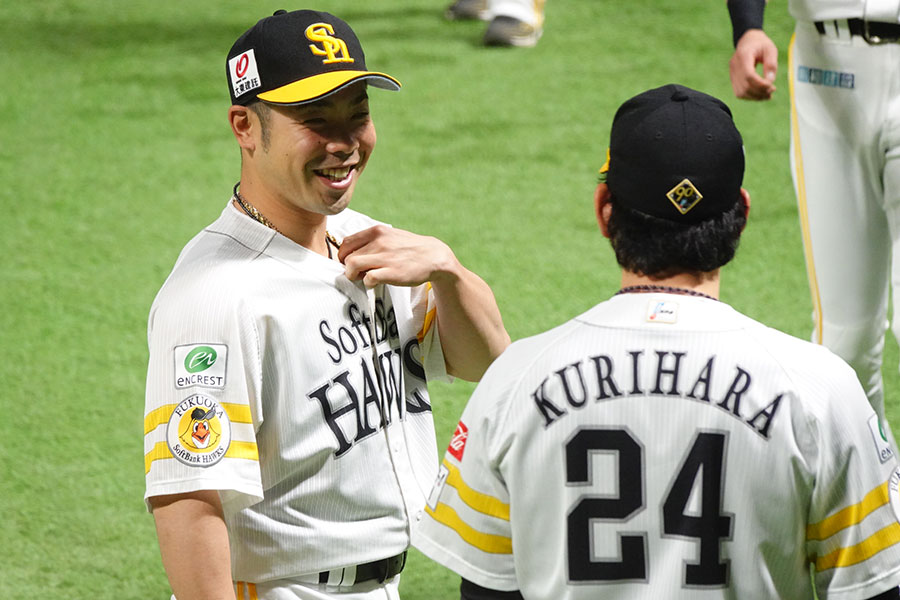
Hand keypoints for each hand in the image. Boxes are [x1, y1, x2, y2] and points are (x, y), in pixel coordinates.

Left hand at [339, 225, 458, 287]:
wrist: (434, 256)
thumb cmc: (410, 248)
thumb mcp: (390, 236)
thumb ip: (372, 241)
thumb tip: (352, 253)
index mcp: (377, 231)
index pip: (346, 243)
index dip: (344, 256)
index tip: (351, 263)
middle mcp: (379, 242)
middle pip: (347, 257)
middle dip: (349, 268)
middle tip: (359, 273)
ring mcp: (385, 257)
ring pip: (352, 266)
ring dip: (353, 276)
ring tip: (364, 278)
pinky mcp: (392, 272)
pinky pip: (368, 278)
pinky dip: (367, 283)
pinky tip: (376, 282)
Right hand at [729, 29, 777, 100]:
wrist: (748, 40)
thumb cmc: (761, 44)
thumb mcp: (770, 49)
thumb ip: (771, 64)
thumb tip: (770, 81)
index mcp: (743, 55)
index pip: (748, 75)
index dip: (760, 84)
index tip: (772, 86)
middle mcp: (735, 65)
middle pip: (744, 86)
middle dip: (759, 92)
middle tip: (772, 91)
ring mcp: (732, 73)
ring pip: (740, 92)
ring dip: (755, 97)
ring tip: (767, 95)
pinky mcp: (733, 78)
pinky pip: (739, 92)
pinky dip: (750, 96)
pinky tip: (760, 94)